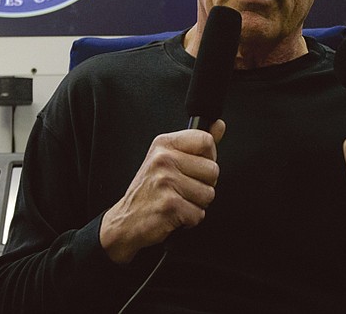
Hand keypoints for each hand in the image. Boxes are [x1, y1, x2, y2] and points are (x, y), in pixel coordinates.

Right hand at [100, 119, 225, 262]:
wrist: (126, 221)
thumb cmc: (150, 190)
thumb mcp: (168, 159)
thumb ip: (196, 143)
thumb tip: (219, 125)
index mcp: (164, 144)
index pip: (206, 141)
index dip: (208, 157)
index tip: (196, 167)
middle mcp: (163, 159)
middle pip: (213, 170)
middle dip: (204, 185)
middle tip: (182, 189)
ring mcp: (165, 182)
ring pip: (208, 194)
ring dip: (196, 204)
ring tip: (177, 201)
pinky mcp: (169, 205)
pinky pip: (199, 214)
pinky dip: (190, 220)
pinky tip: (173, 214)